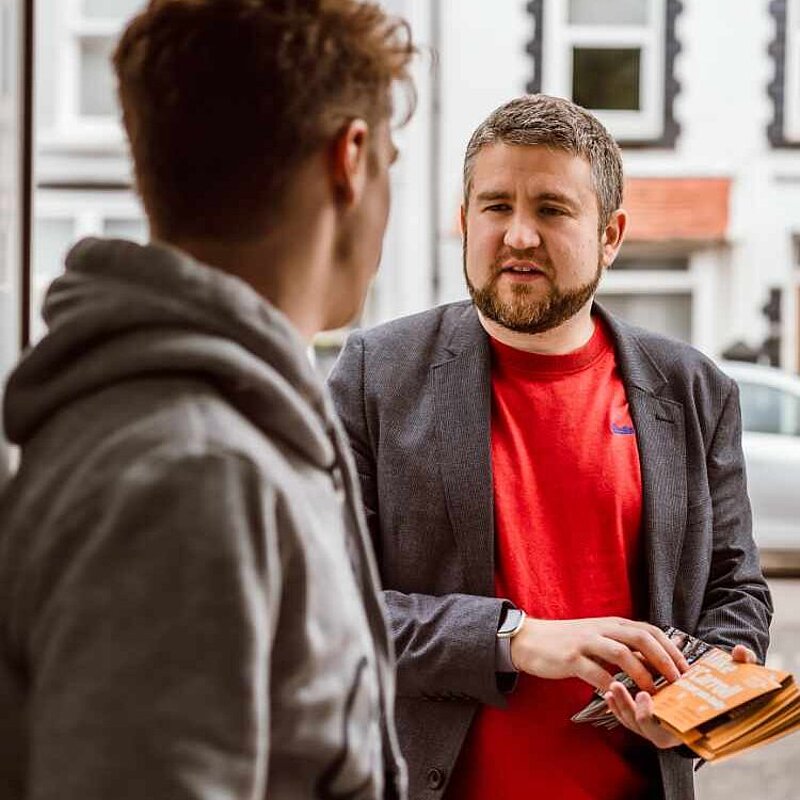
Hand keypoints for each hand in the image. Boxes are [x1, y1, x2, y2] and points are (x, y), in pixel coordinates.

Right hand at [509, 617, 689, 692]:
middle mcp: (602, 629)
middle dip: (664, 660)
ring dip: (642, 673)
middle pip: (641, 638)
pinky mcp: (571, 658)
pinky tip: (619, 697)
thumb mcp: (598, 638)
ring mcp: (586, 642)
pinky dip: (611, 686)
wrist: (530, 639)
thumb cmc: (568, 642)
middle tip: (678, 681)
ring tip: (653, 692)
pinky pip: (596, 673)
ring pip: (622, 653)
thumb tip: (653, 662)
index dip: (671, 649)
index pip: (649, 630)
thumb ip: (622, 646)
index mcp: (612, 624)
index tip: (686, 669)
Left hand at [605, 642, 759, 747]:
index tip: (645, 697)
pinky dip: (618, 706)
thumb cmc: (728, 689)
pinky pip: (628, 716)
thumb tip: (740, 651)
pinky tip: (608, 690)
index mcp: (691, 728)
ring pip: (632, 722)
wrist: (717, 692)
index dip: (650, 718)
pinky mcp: (647, 716)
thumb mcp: (738, 678)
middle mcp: (671, 731)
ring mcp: (657, 725)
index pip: (663, 732)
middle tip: (617, 686)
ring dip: (620, 704)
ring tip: (611, 684)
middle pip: (642, 728)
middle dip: (628, 709)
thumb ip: (741, 666)